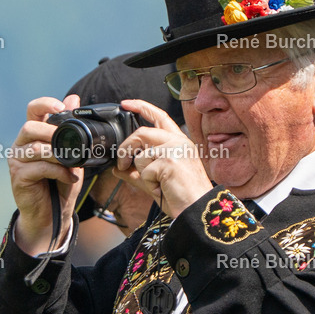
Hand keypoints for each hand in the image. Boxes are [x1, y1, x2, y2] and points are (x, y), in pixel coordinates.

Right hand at [9, 94, 83, 254]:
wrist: (53, 214)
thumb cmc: (60, 183)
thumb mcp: (72, 155)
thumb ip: (72, 131)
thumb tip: (74, 98)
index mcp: (34, 136)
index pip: (33, 110)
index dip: (45, 104)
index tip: (61, 107)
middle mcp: (21, 145)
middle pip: (30, 127)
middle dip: (52, 133)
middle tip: (70, 144)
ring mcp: (17, 161)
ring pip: (35, 148)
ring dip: (58, 155)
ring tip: (73, 165)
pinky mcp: (18, 176)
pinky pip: (40, 167)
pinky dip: (59, 171)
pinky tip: (69, 176)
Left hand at [114, 99, 213, 217]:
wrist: (198, 210)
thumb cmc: (183, 196)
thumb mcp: (157, 180)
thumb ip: (137, 173)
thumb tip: (116, 169)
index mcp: (180, 141)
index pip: (159, 116)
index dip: (141, 107)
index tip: (125, 104)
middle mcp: (179, 141)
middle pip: (142, 133)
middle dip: (126, 148)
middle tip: (122, 163)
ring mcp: (175, 150)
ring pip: (140, 156)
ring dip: (143, 173)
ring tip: (159, 184)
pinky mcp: (169, 162)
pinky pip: (144, 171)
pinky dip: (149, 184)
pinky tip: (163, 188)